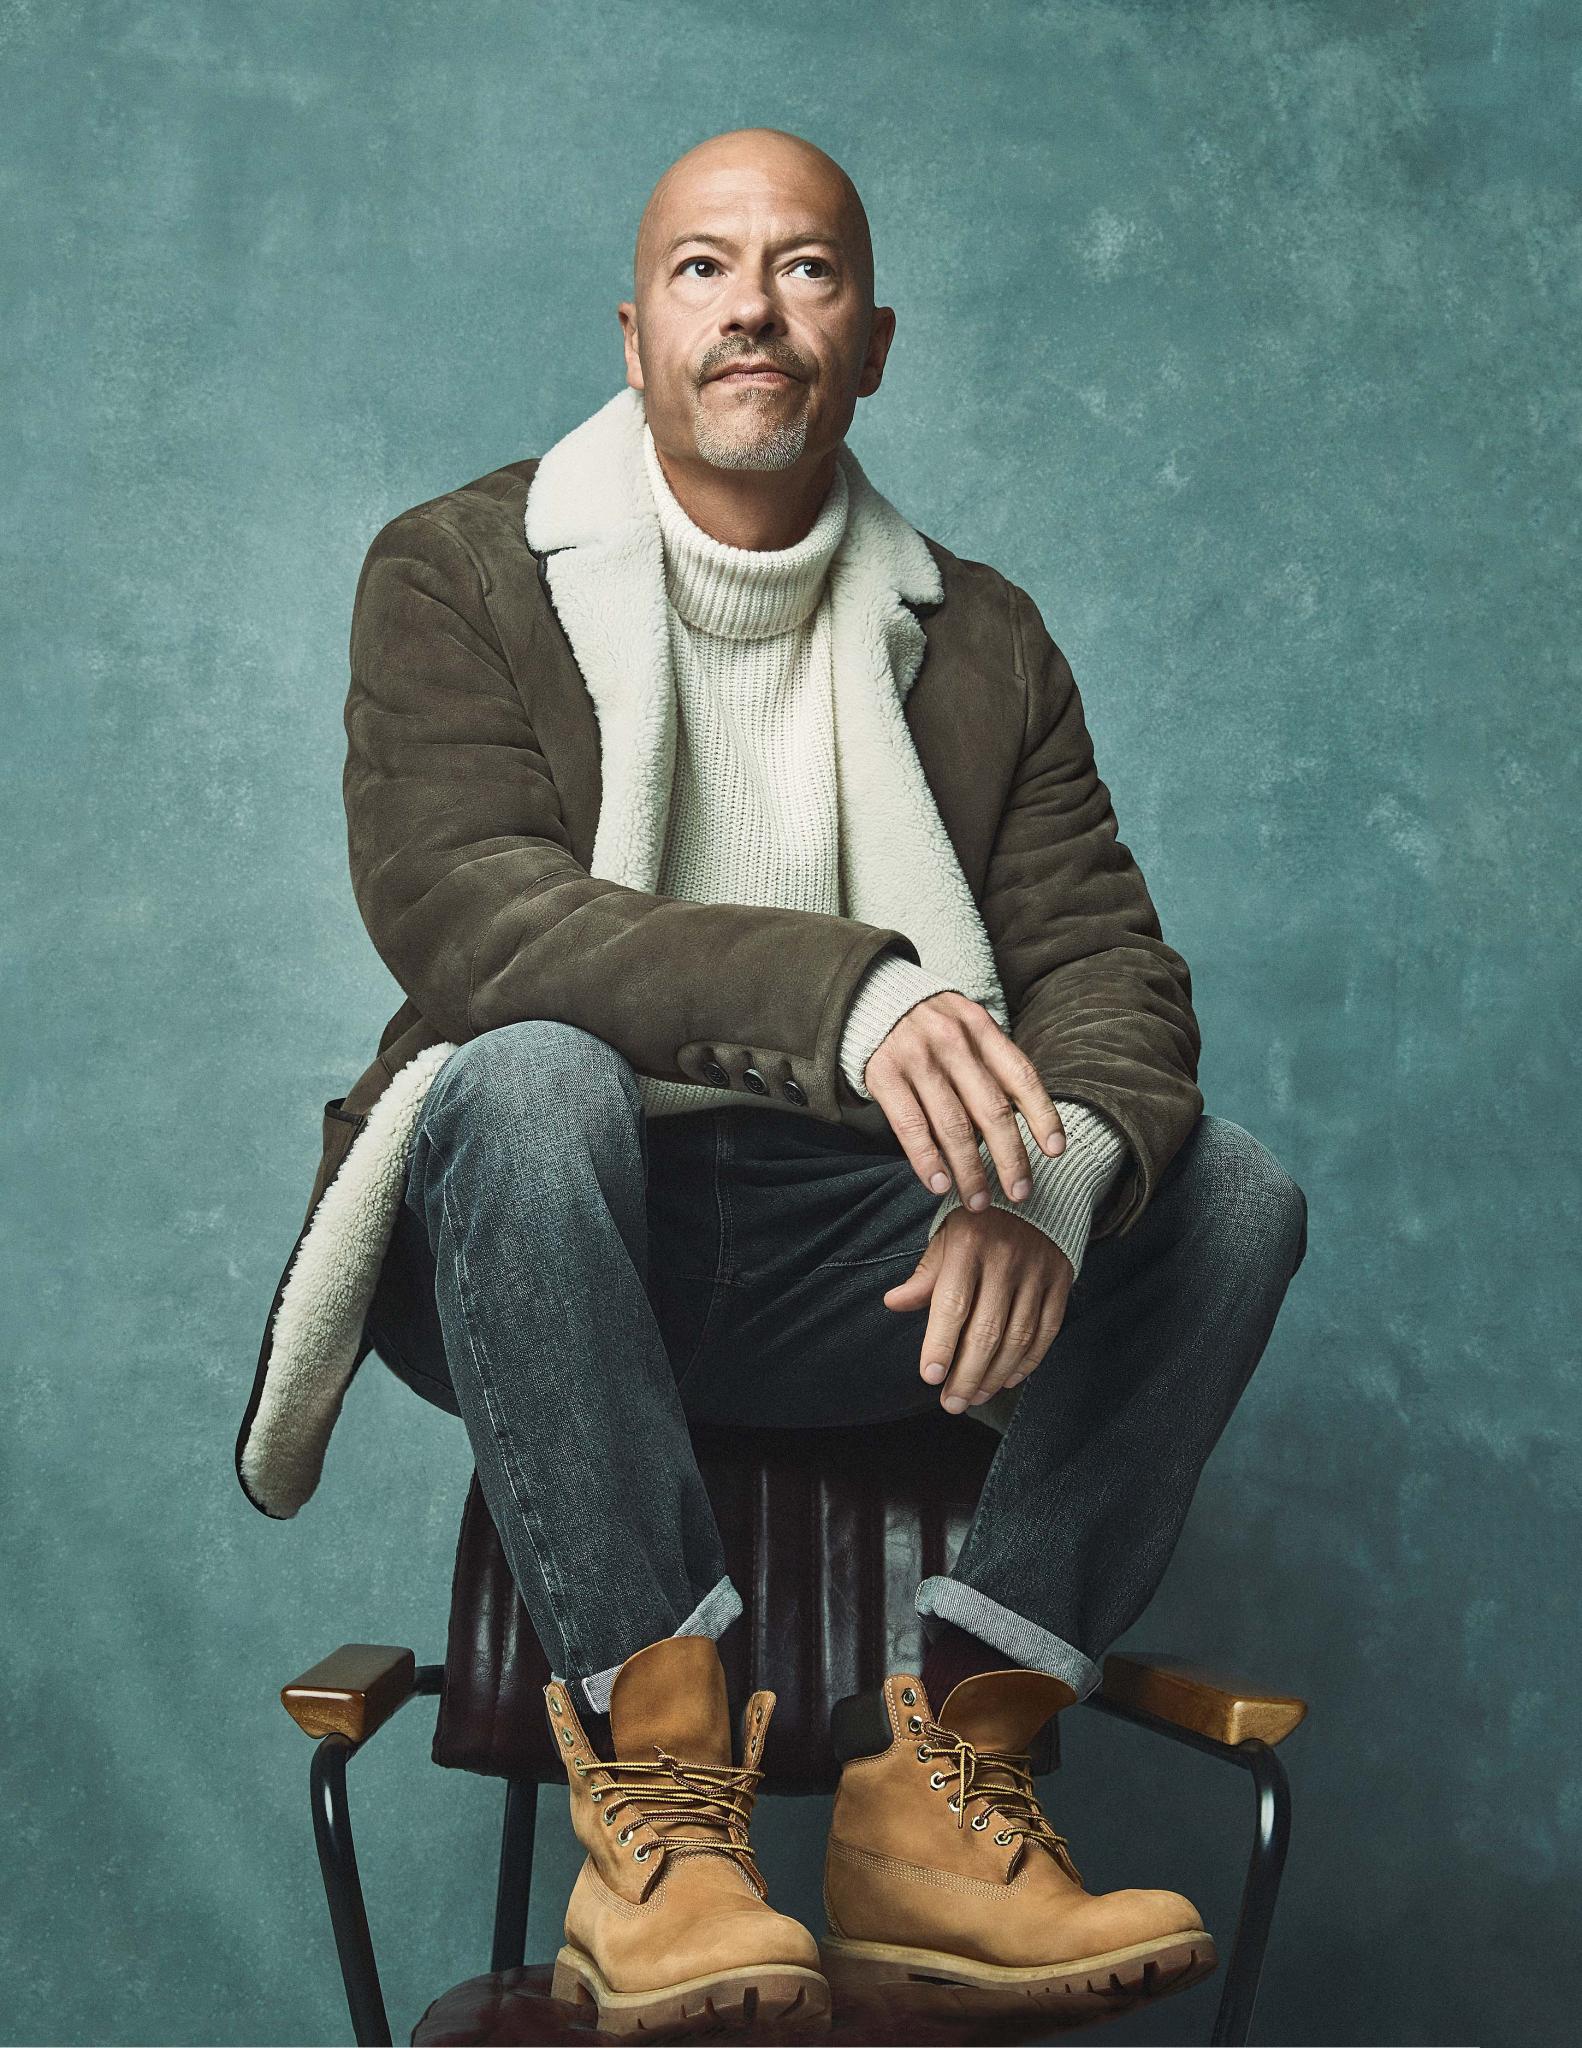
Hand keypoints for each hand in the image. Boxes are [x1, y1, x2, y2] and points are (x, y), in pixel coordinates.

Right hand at [863, 993, 1065, 1210]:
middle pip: (991, 1109)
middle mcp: (954, 1041)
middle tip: (1021, 1192)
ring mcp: (918, 1058)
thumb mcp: (967, 1028)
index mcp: (982, 1029)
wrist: (871, 998)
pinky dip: (927, 1159)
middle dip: (1011, 1157)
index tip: (1055, 1151)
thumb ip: (991, 1065)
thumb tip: (1026, 1123)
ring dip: (970, 1170)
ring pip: (953, 1125)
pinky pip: (911, 1125)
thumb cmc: (930, 1026)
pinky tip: (939, 1184)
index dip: (1043, 1116)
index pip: (1021, 1077)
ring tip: (979, 1201)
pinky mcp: (885, 1074)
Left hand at [882, 1207, 1072, 1413]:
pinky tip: (1008, 1379)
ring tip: (974, 1396)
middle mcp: (1005, 1260)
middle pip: (987, 1330)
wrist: (1042, 1189)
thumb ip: (926, 1274)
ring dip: (995, 1374)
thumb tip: (894, 1303)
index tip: (931, 1377)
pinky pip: (1047, 1330)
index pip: (953, 1304)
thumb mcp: (947, 1234)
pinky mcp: (1061, 1281)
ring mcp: (1037, 1272)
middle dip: (967, 1374)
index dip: (941, 1344)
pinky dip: (1028, 1360)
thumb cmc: (981, 1218)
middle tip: (952, 1403)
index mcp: (969, 1246)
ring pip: (1018, 1337)